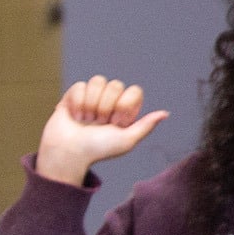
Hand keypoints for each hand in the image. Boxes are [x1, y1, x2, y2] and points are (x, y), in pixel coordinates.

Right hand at [33, 76, 169, 186]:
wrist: (68, 153)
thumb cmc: (97, 150)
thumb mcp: (126, 140)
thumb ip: (146, 126)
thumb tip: (165, 113)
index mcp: (124, 110)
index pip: (133, 90)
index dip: (124, 105)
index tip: (116, 123)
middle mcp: (109, 101)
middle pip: (115, 84)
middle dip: (105, 106)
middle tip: (98, 124)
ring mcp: (91, 97)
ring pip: (97, 81)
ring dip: (90, 104)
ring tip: (85, 121)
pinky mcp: (73, 96)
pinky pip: (80, 85)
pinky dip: (77, 102)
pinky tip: (74, 116)